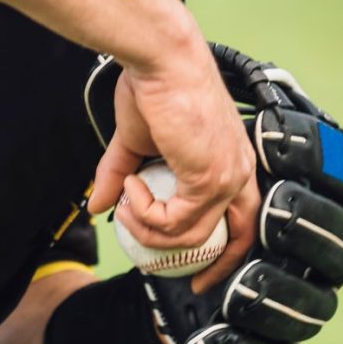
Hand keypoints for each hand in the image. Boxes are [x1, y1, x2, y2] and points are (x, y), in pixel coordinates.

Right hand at [90, 44, 258, 290]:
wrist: (158, 61)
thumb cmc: (152, 87)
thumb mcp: (134, 142)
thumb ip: (118, 176)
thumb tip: (97, 206)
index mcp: (231, 161)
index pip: (245, 220)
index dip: (228, 252)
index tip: (204, 273)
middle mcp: (239, 171)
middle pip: (239, 239)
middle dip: (215, 268)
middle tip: (189, 282)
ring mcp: (227, 177)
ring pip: (189, 237)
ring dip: (147, 227)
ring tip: (126, 199)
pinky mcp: (209, 179)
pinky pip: (173, 223)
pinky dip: (144, 213)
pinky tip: (132, 187)